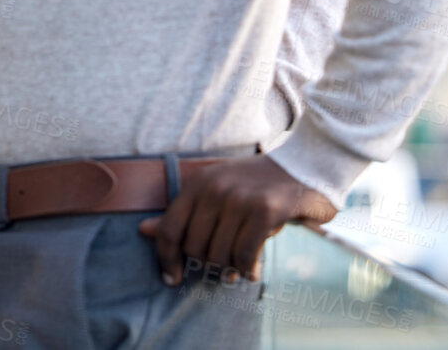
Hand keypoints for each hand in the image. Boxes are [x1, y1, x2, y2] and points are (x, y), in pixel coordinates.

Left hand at [137, 155, 336, 286]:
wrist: (303, 168)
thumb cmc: (254, 185)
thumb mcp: (214, 192)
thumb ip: (182, 214)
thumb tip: (143, 230)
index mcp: (197, 184)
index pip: (169, 229)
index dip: (166, 259)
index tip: (172, 279)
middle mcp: (214, 189)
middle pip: (195, 249)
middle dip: (208, 264)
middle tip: (224, 266)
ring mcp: (239, 199)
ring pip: (220, 255)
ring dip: (230, 269)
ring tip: (240, 268)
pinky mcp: (264, 211)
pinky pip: (245, 256)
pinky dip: (248, 269)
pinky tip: (253, 270)